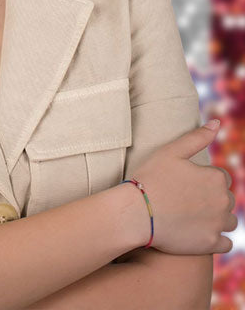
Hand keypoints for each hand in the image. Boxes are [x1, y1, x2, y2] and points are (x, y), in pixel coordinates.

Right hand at [131, 121, 236, 254]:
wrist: (137, 212)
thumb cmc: (151, 178)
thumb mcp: (170, 151)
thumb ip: (196, 137)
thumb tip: (217, 122)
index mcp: (215, 178)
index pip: (220, 177)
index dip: (202, 179)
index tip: (184, 183)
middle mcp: (223, 201)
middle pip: (225, 199)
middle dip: (211, 198)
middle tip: (184, 199)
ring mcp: (218, 224)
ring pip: (228, 221)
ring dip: (216, 218)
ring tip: (191, 215)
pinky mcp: (211, 244)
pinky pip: (225, 242)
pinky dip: (215, 238)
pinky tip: (197, 232)